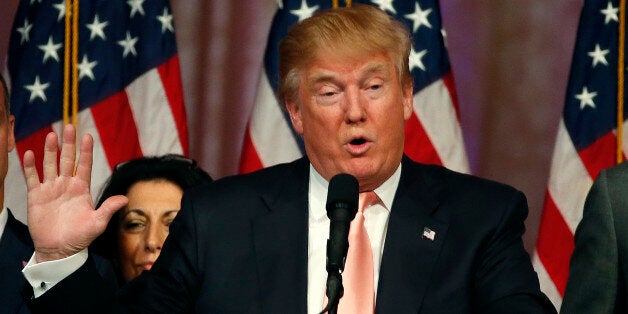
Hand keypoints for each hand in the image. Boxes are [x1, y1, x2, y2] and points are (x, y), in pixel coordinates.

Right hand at [23, 124, 127, 262]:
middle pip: (67, 160)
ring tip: (51, 135)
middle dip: (68, 144)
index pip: (84, 165)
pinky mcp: (36, 196)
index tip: (87, 136)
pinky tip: (29, 153)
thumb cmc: (80, 237)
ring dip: (50, 150)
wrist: (59, 250)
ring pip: (50, 164)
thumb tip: (125, 198)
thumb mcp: (97, 223)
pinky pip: (32, 178)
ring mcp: (51, 189)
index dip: (86, 151)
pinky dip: (30, 166)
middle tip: (69, 126)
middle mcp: (66, 185)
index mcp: (82, 188)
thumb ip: (108, 209)